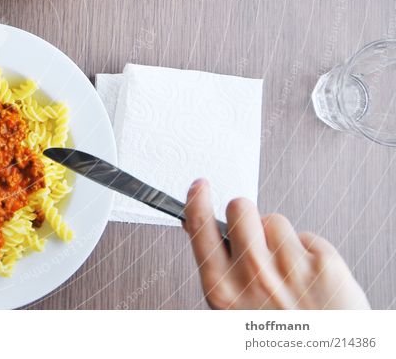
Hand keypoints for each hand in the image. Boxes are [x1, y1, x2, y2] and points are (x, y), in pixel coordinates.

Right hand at [183, 178, 369, 309]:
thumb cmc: (275, 337)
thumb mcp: (232, 307)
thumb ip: (216, 267)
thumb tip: (197, 224)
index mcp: (222, 289)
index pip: (200, 227)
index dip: (197, 200)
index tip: (199, 186)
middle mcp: (253, 276)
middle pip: (240, 208)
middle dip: (246, 215)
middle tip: (254, 236)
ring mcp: (290, 269)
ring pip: (275, 220)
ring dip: (280, 239)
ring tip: (287, 271)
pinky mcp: (325, 266)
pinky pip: (308, 236)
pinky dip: (310, 252)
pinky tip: (311, 279)